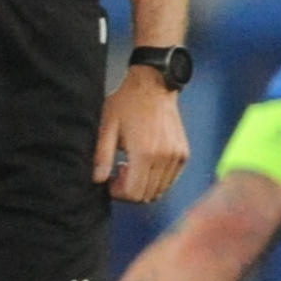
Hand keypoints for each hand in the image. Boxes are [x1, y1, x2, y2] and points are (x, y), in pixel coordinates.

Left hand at [97, 67, 188, 203]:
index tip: (110, 179)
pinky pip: (170, 179)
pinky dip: (157, 178)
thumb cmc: (127, 103)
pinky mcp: (183, 153)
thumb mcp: (108, 127)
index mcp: (145, 153)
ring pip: (160, 190)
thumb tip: (98, 179)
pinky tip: (146, 161)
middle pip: (147, 195)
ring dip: (144, 185)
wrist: (154, 84)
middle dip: (130, 190)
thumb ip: (102, 156)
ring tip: (132, 165)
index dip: (118, 192)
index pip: (134, 193)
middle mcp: (165, 158)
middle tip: (119, 172)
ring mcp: (177, 156)